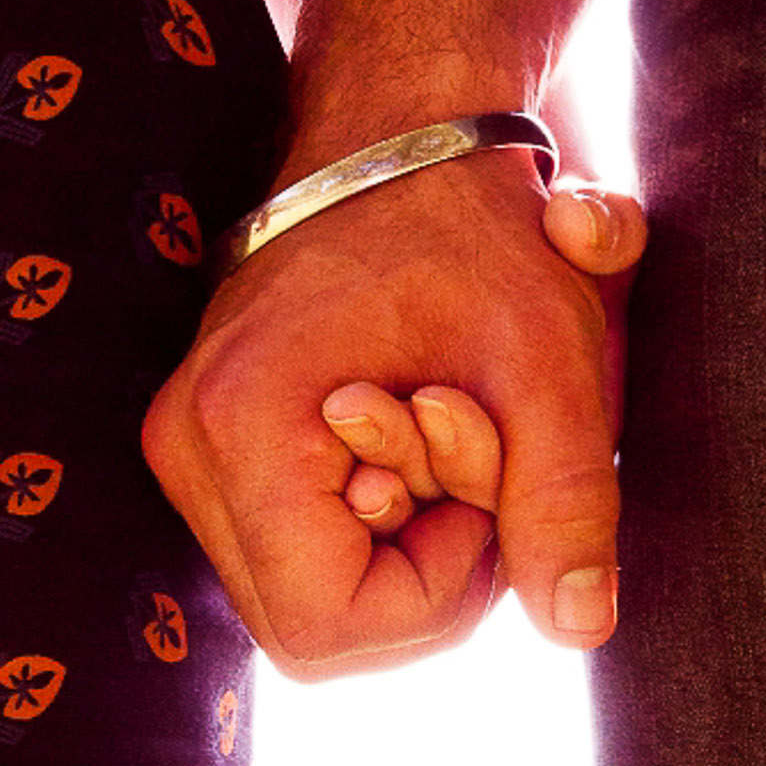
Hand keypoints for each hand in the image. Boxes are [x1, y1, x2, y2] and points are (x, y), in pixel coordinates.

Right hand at [142, 154, 645, 676]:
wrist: (402, 135)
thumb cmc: (475, 232)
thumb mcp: (547, 362)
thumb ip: (566, 503)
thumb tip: (578, 626)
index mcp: (244, 431)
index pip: (330, 629)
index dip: (436, 594)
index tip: (485, 493)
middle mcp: (187, 450)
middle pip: (311, 630)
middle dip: (420, 580)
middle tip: (474, 466)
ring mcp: (188, 449)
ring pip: (303, 597)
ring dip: (398, 551)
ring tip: (441, 437)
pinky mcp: (210, 445)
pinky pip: (295, 549)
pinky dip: (371, 525)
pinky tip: (407, 440)